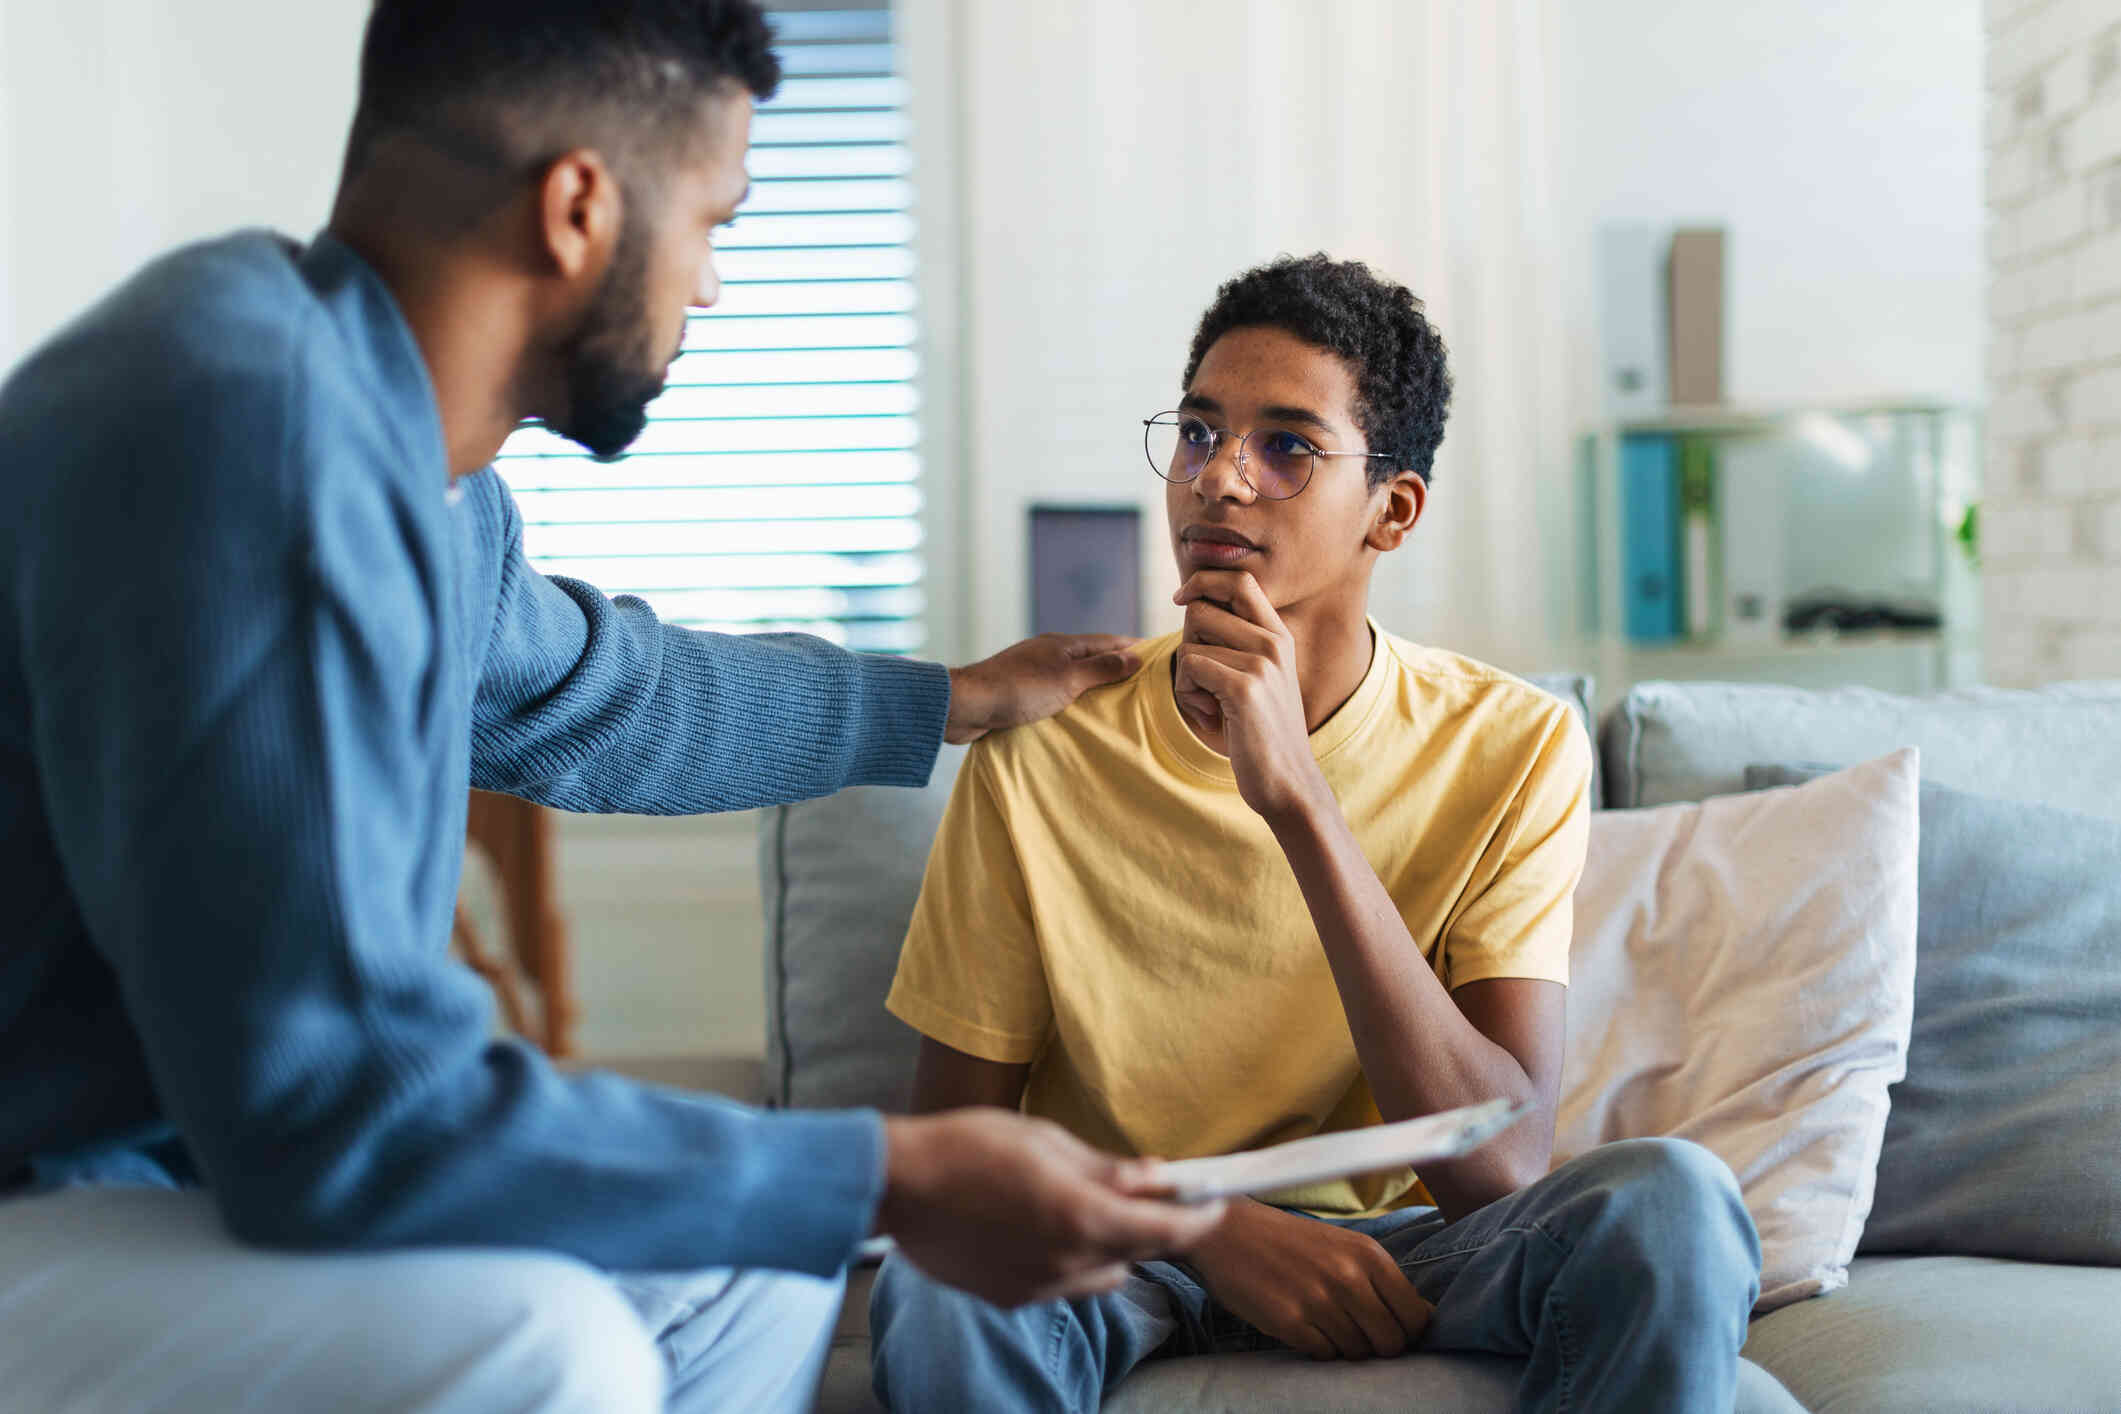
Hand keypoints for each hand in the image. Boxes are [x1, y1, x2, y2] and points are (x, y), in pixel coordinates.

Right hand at [876, 1109, 1226, 1306]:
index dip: (1199, 1219)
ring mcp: (1038, 1287)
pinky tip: (1038, 1226)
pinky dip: (1066, 1259)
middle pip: (1136, 1254)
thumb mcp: (1046, 1140)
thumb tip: (1153, 1180)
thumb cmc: (969, 1147)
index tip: (1214, 1204)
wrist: (898, 1186)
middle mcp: (1067, 1263)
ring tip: (1078, 1207)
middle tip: (1136, 1192)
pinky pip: (1060, 1284)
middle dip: (1146, 1226)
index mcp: (1082, 1216)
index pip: (1167, 1232)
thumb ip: (1105, 1168)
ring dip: (1106, 1246)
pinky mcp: (1010, 1298)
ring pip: (1100, 1275)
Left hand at [946, 634, 1141, 744]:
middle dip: (1114, 666)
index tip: (1155, 653)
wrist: (967, 705)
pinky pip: (1053, 692)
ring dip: (1091, 685)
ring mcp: (1032, 671)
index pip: (1107, 641)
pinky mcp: (1018, 691)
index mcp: (1061, 645)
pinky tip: (1075, 713)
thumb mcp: (1067, 680)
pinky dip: (1070, 699)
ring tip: (1114, 701)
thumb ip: (1101, 669)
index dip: (1131, 647)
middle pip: (1089, 657)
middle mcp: (1047, 654)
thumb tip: (1134, 657)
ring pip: (1070, 675)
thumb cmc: (1018, 689)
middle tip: (1140, 681)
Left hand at [1171, 570, 1329, 821]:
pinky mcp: (1245, 687)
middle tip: (1201, 681)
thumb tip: (1193, 607)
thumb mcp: (1259, 679)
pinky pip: (1190, 667)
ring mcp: (1262, 662)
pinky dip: (1187, 694)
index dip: (1203, 581)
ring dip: (1185, 677)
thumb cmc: (1262, 733)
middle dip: (1186, 643)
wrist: (1287, 780)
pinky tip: (1209, 715)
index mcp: (1279, 636)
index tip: (1180, 597)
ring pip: (1190, 643)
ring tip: (1209, 704)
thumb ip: (1237, 643)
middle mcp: (1274, 642)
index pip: (1240, 579)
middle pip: (1202, 610)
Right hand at [1186, 1198, 1433, 1360]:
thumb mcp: (1344, 1246)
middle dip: (1379, 1347)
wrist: (1226, 1230)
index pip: (1417, 1316)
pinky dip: (1317, 1348)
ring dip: (1344, 1346)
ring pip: (1357, 1352)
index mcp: (1368, 1255)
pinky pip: (1323, 1355)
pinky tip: (1303, 1325)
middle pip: (1392, 1342)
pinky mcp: (1289, 1321)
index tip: (1392, 1330)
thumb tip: (1424, 1317)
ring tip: (1323, 1322)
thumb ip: (1381, 1280)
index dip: (1409, 1333)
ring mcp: (1318, 1300)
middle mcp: (1348, 1276)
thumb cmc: (1290, 1241)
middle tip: (1357, 1334)